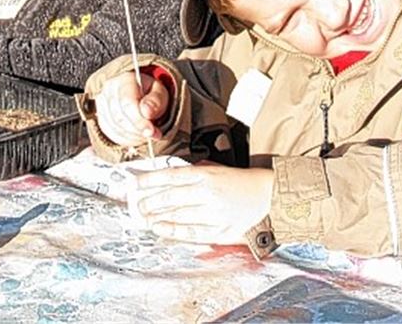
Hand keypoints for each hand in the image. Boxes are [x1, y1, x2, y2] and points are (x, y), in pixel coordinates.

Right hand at [94, 72, 169, 146]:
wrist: (140, 95)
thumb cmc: (150, 94)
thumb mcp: (159, 93)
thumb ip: (155, 101)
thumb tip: (147, 111)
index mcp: (125, 80)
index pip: (127, 103)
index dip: (139, 120)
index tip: (151, 131)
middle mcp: (109, 91)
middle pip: (119, 117)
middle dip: (138, 130)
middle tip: (153, 134)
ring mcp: (102, 105)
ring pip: (115, 127)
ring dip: (133, 136)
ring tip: (146, 133)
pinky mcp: (101, 118)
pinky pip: (112, 134)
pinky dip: (127, 139)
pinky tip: (137, 135)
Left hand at [130, 165, 272, 245]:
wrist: (266, 195)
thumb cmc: (238, 181)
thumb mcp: (213, 169)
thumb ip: (191, 173)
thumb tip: (164, 179)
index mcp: (205, 174)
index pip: (170, 176)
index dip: (149, 180)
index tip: (134, 183)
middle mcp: (207, 192)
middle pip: (170, 197)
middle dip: (149, 201)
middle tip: (136, 205)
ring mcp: (214, 212)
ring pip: (178, 215)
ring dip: (157, 216)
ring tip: (144, 217)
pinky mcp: (220, 229)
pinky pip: (192, 232)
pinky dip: (173, 231)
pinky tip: (161, 228)